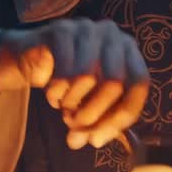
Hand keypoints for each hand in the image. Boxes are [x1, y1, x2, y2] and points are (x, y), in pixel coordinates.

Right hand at [0, 19, 149, 148]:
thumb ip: (96, 125)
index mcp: (130, 53)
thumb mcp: (89, 104)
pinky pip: (62, 69)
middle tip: (74, 126)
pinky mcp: (63, 30)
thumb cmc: (69, 82)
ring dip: (71, 102)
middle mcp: (114, 37)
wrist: (33, 55)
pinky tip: (50, 91)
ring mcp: (89, 29)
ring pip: (86, 77)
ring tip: (63, 105)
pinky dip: (55, 90)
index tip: (97, 140)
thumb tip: (94, 141)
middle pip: (114, 83)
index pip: (139, 84)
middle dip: (91, 114)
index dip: (120, 116)